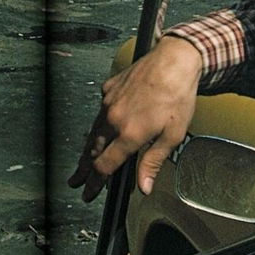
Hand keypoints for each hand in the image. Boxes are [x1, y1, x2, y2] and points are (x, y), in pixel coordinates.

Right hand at [66, 34, 204, 202]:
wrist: (173, 60)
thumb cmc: (178, 95)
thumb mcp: (173, 135)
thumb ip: (153, 161)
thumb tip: (143, 186)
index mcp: (129, 134)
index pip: (104, 166)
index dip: (94, 184)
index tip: (88, 193)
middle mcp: (114, 119)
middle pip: (91, 151)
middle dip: (83, 171)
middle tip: (76, 182)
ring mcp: (108, 103)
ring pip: (93, 132)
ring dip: (87, 150)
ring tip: (82, 163)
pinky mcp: (108, 89)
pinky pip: (101, 112)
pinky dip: (100, 124)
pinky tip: (104, 128)